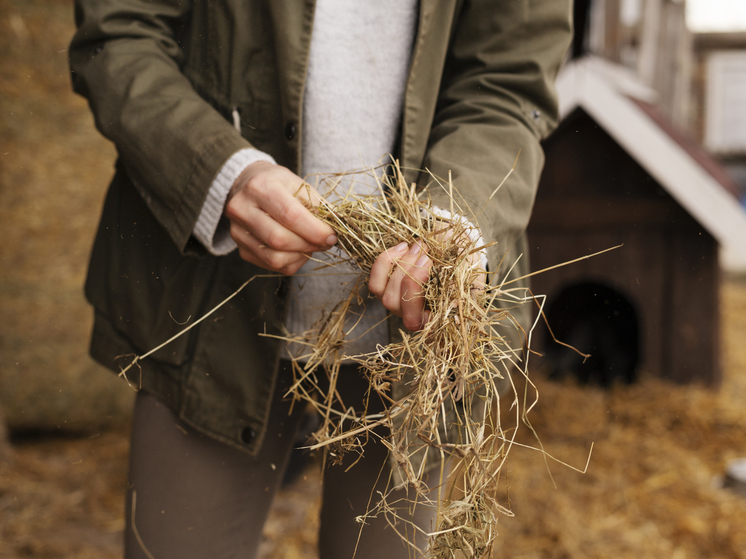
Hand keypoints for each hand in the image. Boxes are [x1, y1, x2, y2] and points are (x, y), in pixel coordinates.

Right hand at [225, 161, 336, 274]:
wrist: (246, 184)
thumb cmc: (276, 184)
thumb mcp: (298, 184)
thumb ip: (317, 206)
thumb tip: (336, 228)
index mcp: (259, 188)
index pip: (290, 216)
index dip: (315, 230)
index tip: (331, 236)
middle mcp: (242, 209)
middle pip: (279, 240)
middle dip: (309, 245)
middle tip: (324, 242)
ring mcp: (238, 231)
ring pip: (274, 258)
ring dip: (301, 256)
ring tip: (311, 245)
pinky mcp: (241, 248)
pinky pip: (271, 265)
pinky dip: (291, 261)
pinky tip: (297, 250)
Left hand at [368, 231, 486, 331]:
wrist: (457, 248)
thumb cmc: (467, 265)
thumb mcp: (470, 274)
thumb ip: (462, 286)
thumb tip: (450, 301)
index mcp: (436, 319)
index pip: (414, 320)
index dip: (415, 293)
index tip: (430, 264)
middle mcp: (413, 315)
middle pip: (394, 304)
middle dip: (407, 275)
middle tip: (426, 254)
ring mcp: (397, 303)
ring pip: (382, 294)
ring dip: (399, 266)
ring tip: (419, 247)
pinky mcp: (386, 288)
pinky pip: (375, 282)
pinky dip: (385, 261)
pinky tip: (403, 247)